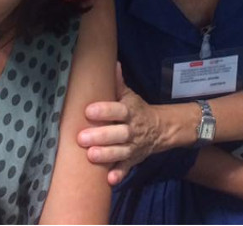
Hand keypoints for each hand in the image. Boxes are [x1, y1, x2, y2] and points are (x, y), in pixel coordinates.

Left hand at [77, 62, 161, 185]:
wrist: (161, 129)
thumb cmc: (137, 110)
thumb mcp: (129, 95)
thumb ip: (118, 83)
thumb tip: (112, 62)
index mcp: (130, 111)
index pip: (118, 110)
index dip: (105, 111)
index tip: (89, 111)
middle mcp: (132, 130)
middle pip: (118, 134)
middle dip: (100, 136)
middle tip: (81, 138)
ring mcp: (133, 147)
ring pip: (120, 152)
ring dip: (106, 155)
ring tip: (90, 156)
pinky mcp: (133, 160)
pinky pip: (127, 168)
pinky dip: (119, 174)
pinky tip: (110, 180)